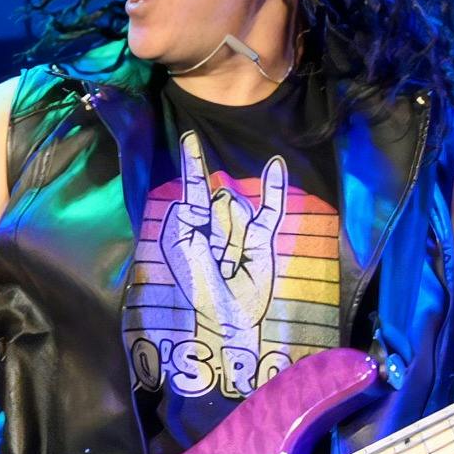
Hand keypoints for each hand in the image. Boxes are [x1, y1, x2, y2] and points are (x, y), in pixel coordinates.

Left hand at [163, 133, 283, 389]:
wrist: (227, 314)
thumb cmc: (197, 285)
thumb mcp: (178, 253)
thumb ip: (179, 221)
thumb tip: (197, 201)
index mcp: (190, 223)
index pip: (193, 187)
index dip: (193, 163)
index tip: (190, 139)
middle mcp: (215, 219)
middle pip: (218, 201)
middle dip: (216, 230)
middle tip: (214, 260)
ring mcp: (239, 226)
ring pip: (238, 211)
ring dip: (232, 240)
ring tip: (229, 263)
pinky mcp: (261, 235)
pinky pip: (269, 208)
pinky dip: (274, 188)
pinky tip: (275, 165)